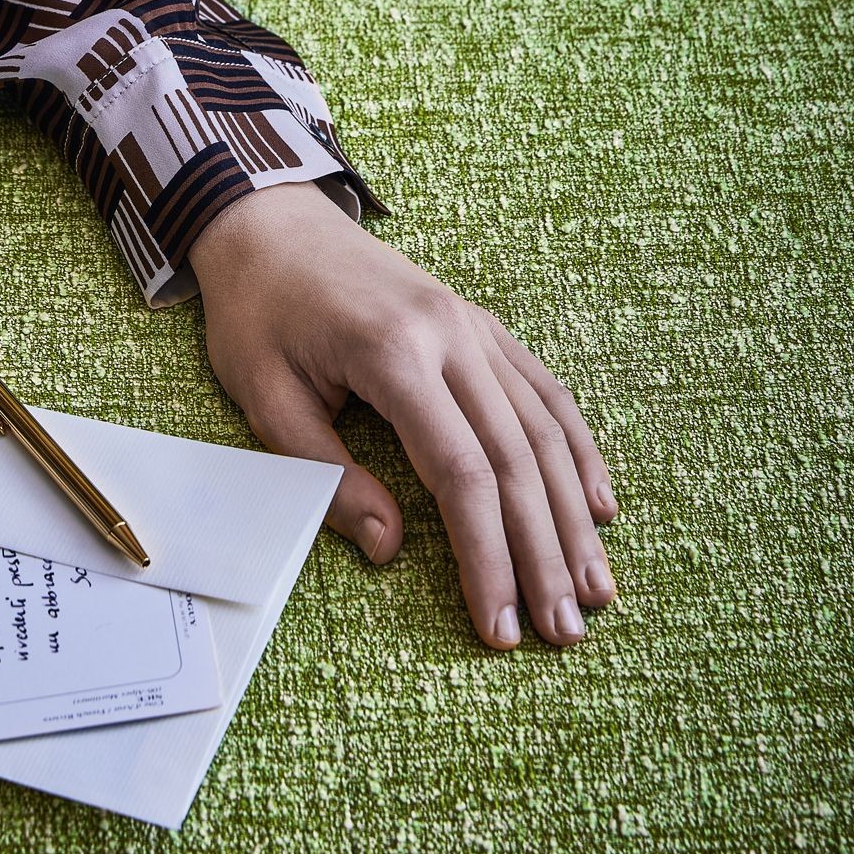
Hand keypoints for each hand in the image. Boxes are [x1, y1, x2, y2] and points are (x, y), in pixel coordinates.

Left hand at [188, 181, 618, 648]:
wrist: (268, 222)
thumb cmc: (256, 311)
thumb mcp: (266, 396)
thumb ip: (328, 475)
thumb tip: (388, 548)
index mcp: (394, 353)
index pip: (462, 474)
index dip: (488, 558)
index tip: (500, 625)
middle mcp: (451, 335)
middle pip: (517, 460)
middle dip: (544, 554)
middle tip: (566, 631)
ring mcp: (473, 326)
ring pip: (542, 430)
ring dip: (571, 516)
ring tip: (596, 590)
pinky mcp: (480, 325)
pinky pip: (542, 391)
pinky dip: (577, 450)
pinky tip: (597, 505)